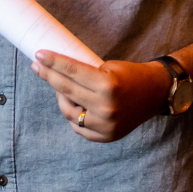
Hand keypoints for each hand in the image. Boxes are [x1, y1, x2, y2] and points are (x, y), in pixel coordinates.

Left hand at [31, 51, 171, 141]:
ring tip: (59, 86)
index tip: (39, 55)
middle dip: (48, 76)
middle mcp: (106, 108)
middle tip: (37, 66)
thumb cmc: (130, 75)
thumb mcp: (108, 66)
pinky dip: (73, 114)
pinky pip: (79, 127)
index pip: (71, 72)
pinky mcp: (106, 137)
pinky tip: (73, 103)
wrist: (155, 93)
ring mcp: (106, 126)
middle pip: (66, 91)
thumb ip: (83, 73)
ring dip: (60, 98)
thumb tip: (55, 70)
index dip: (53, 62)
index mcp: (107, 86)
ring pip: (69, 112)